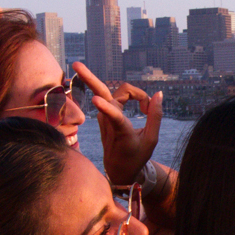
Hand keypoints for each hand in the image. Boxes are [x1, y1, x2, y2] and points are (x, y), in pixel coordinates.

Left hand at [74, 62, 163, 185]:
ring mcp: (104, 116)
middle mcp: (109, 121)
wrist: (119, 170)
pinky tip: (142, 107)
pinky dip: (131, 96)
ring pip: (110, 90)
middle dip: (88, 78)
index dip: (107, 108)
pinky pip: (117, 96)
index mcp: (122, 131)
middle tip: (75, 63)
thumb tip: (158, 94)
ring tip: (101, 81)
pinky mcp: (104, 114)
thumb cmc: (137, 156)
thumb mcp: (152, 140)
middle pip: (101, 93)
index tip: (96, 100)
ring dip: (112, 85)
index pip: (114, 116)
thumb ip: (156, 116)